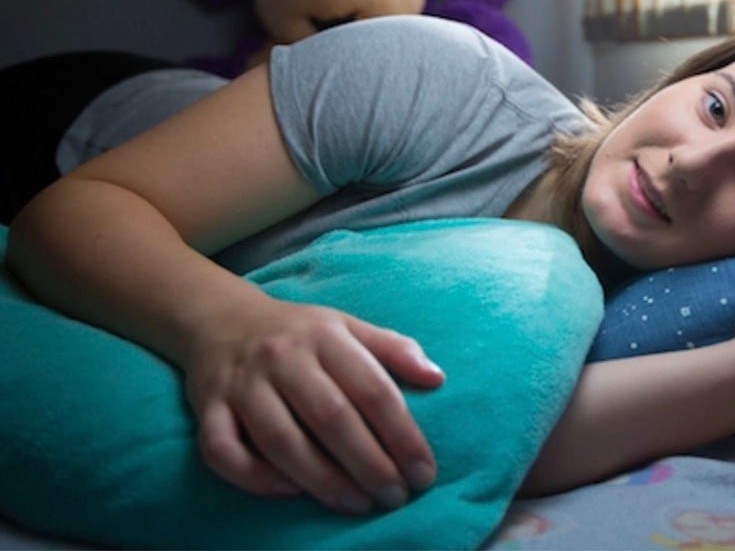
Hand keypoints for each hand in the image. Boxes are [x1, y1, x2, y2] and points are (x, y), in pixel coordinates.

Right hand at [182, 299, 444, 513]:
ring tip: (357, 504)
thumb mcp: (349, 327)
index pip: (373, 389)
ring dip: (322, 480)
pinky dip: (255, 477)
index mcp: (326, 336)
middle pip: (331, 417)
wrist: (222, 320)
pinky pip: (223, 450)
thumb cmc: (300, 333)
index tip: (423, 471)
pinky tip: (291, 492)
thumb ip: (394, 350)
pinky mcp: (207, 408)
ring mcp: (241, 384)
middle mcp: (283, 357)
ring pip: (280, 439)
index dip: (403, 434)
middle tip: (394, 496)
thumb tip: (437, 378)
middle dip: (369, 463)